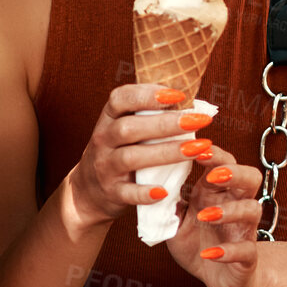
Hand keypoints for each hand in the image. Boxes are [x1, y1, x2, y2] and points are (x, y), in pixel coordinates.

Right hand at [63, 85, 219, 229]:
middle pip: (129, 128)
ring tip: (197, 148)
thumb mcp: (124, 129)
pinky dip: (145, 193)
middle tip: (197, 121)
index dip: (147, 94)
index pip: (120, 99)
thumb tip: (192, 105)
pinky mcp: (111, 192)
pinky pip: (127, 193)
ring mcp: (105, 167)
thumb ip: (149, 116)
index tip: (178, 95)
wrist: (89, 191)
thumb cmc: (118, 151)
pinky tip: (164, 191)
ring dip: (166, 152)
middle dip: (165, 123)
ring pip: (131, 157)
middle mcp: (103, 139)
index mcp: (108, 118)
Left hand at [168, 146, 263, 286]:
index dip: (214, 154)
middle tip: (213, 174)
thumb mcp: (176, 223)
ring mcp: (244, 231)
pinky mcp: (248, 258)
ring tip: (205, 215)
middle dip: (234, 172)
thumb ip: (166, 204)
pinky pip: (246, 250)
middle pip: (250, 178)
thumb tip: (150, 183)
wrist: (220, 280)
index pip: (223, 164)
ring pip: (252, 209)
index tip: (196, 147)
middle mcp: (235, 206)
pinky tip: (209, 253)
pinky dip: (228, 251)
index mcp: (216, 194)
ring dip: (230, 210)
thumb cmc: (199, 244)